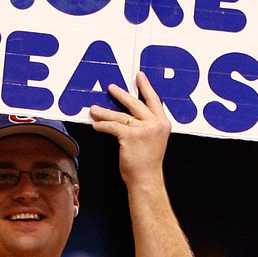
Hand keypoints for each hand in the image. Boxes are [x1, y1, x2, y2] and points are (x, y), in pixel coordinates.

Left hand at [89, 71, 169, 186]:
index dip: (146, 87)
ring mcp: (144, 129)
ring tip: (94, 109)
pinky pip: (113, 126)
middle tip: (111, 87)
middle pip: (135, 103)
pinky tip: (96, 124)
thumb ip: (147, 126)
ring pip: (120, 115)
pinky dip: (102, 125)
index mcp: (163, 124)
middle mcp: (155, 124)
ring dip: (105, 112)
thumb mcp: (153, 140)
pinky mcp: (131, 136)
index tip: (140, 77)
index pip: (154, 100)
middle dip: (121, 94)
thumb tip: (130, 115)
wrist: (146, 179)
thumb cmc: (148, 163)